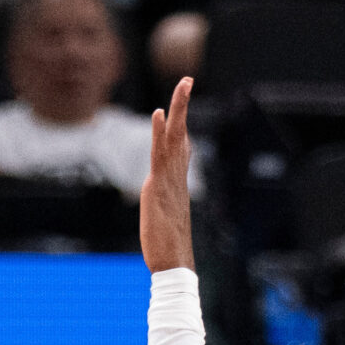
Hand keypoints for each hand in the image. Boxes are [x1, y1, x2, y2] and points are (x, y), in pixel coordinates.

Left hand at [141, 76, 194, 272]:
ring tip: (183, 84)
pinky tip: (160, 113)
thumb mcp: (164, 223)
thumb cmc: (169, 251)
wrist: (174, 265)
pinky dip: (160, 132)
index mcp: (177, 185)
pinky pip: (160, 153)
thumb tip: (160, 206)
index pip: (180, 149)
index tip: (178, 107)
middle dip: (183, 106)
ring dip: (178, 109)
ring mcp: (168, 181)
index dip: (180, 127)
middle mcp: (176, 178)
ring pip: (174, 137)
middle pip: (181, 134)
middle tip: (187, 79)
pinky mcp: (158, 187)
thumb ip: (162, 209)